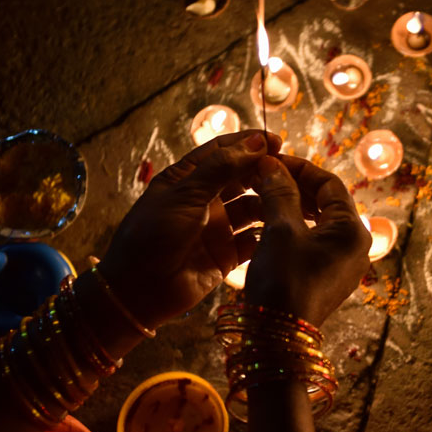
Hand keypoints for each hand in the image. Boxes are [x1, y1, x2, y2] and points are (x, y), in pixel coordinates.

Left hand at [96, 130, 282, 328]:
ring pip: (252, 207)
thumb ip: (221, 169)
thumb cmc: (153, 236)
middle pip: (242, 178)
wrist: (139, 290)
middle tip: (292, 171)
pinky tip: (286, 226)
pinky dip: (269, 233)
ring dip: (270, 201)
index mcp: (187, 179)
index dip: (249, 144)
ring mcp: (218, 227)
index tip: (277, 141)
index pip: (222, 152)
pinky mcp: (228, 254)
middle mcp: (205, 200)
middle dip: (265, 172)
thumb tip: (254, 142)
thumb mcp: (185, 195)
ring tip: (293, 198)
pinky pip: (255, 240)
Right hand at [243, 155, 370, 325]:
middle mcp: (356, 246)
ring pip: (318, 222)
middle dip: (294, 186)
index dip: (299, 168)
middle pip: (326, 202)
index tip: (271, 160)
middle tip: (263, 176)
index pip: (329, 184)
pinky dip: (293, 228)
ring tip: (261, 196)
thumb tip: (272, 163)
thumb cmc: (284, 279)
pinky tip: (268, 223)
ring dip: (291, 206)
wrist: (279, 336)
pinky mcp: (328, 277)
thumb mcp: (281, 230)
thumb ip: (279, 192)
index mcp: (353, 230)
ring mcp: (344, 264)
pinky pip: (313, 242)